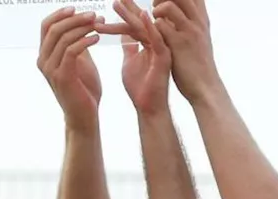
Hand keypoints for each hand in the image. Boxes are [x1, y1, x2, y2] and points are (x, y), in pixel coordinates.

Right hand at [38, 8, 103, 130]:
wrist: (85, 116)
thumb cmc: (84, 91)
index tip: (77, 8)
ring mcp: (51, 68)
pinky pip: (71, 51)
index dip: (60, 14)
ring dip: (82, 28)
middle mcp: (43, 60)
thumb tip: (81, 25)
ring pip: (63, 38)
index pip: (46, 26)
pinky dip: (85, 41)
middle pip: (53, 28)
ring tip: (99, 24)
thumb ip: (77, 45)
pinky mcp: (62, 76)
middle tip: (93, 14)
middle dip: (74, 18)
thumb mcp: (81, 63)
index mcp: (45, 55)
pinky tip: (97, 38)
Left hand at [113, 0, 171, 114]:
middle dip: (127, 7)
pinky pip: (158, 40)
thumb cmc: (141, 88)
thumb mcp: (131, 61)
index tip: (112, 1)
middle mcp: (157, 44)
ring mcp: (162, 50)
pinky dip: (151, 27)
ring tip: (118, 2)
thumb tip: (121, 32)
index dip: (124, 12)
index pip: (135, 23)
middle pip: (141, 21)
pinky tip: (144, 14)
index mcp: (148, 44)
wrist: (150, 109)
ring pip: (147, 28)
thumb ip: (128, 46)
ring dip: (133, 14)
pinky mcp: (165, 58)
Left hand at [152, 0, 219, 103]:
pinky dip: (152, 26)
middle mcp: (198, 22)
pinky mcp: (178, 44)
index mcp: (202, 19)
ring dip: (157, 9)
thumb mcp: (200, 38)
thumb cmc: (200, 64)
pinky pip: (161, 25)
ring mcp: (189, 32)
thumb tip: (180, 14)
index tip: (165, 1)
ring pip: (169, 6)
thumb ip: (191, 23)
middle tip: (156, 5)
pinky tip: (150, 33)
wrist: (206, 87)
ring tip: (153, 18)